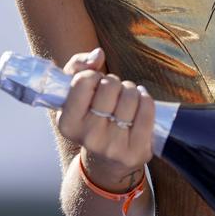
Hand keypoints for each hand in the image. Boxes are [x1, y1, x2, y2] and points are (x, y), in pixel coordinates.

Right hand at [52, 47, 154, 189]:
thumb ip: (79, 66)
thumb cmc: (90, 117)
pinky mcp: (136, 151)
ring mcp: (114, 146)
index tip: (93, 85)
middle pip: (109, 86)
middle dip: (113, 83)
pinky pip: (147, 110)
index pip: (83, 81)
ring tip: (125, 99)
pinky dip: (146, 99)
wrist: (106, 161)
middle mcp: (89, 138)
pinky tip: (141, 101)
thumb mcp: (74, 93)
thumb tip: (98, 54)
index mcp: (67, 124)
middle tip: (112, 93)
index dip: (92, 76)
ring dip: (130, 90)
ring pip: (130, 96)